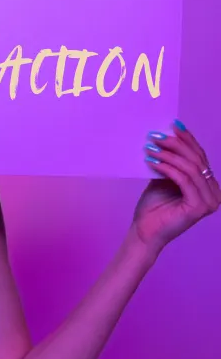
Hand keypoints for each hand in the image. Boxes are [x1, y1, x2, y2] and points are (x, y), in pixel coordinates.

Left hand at [133, 121, 217, 254]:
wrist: (144, 233)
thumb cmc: (153, 209)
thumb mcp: (164, 180)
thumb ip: (171, 164)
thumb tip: (167, 137)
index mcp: (209, 185)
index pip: (199, 157)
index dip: (187, 140)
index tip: (173, 125)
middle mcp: (214, 192)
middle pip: (196, 160)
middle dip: (176, 144)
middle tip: (157, 135)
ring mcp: (209, 201)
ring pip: (190, 168)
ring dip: (169, 155)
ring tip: (151, 148)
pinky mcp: (199, 207)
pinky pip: (183, 180)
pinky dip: (168, 168)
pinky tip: (153, 162)